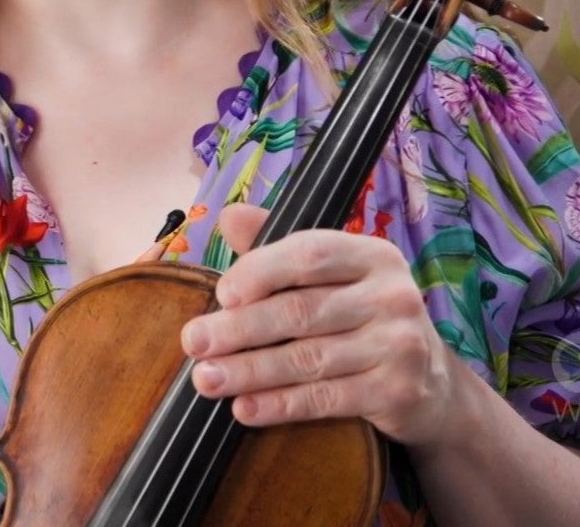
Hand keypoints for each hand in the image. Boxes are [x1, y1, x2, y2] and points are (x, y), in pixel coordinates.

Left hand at [181, 204, 459, 447]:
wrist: (431, 384)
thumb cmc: (361, 315)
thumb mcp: (331, 274)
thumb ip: (277, 246)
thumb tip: (228, 216)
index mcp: (371, 254)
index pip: (309, 254)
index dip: (260, 271)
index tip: (220, 293)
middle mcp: (391, 294)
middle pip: (301, 311)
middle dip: (239, 328)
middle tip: (194, 341)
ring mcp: (399, 345)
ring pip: (307, 359)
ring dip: (249, 371)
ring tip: (206, 379)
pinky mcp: (397, 392)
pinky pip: (326, 399)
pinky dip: (280, 405)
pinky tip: (244, 408)